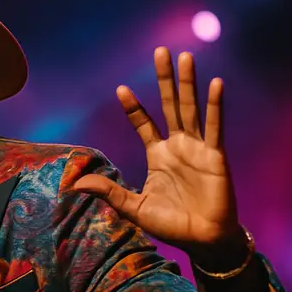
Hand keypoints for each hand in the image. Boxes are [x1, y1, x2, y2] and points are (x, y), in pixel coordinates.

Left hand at [73, 47, 243, 252]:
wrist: (204, 240)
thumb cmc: (172, 225)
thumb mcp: (133, 208)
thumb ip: (109, 192)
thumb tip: (74, 184)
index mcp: (158, 155)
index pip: (143, 124)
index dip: (133, 107)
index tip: (121, 88)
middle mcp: (178, 146)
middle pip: (169, 104)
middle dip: (164, 79)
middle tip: (160, 51)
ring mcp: (198, 148)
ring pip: (191, 108)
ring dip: (188, 82)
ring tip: (185, 56)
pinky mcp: (215, 156)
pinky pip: (215, 126)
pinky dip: (216, 105)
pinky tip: (216, 83)